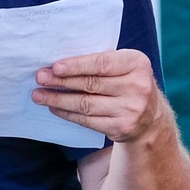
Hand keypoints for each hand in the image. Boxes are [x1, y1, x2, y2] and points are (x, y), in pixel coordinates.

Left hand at [33, 49, 166, 143]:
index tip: (55, 67)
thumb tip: (58, 65)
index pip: (102, 63)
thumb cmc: (128, 83)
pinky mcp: (121, 127)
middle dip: (61, 81)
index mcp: (137, 64)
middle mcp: (138, 87)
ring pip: (86, 104)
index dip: (77, 66)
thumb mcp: (124, 66)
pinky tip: (54, 107)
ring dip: (59, 99)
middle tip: (40, 78)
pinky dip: (67, 113)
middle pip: (91, 84)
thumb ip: (100, 62)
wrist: (150, 118)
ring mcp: (130, 109)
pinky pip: (87, 120)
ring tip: (39, 95)